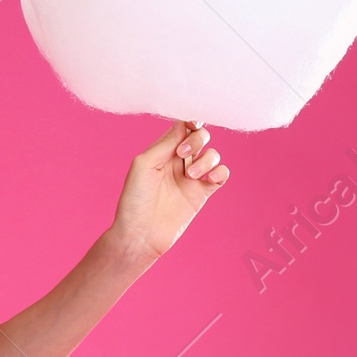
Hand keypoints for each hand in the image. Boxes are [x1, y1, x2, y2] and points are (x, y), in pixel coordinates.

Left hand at [106, 119, 230, 262]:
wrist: (140, 235)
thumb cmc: (135, 200)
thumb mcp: (144, 165)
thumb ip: (165, 144)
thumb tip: (184, 124)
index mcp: (161, 151)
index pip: (181, 128)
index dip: (190, 121)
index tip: (192, 124)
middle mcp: (177, 162)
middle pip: (200, 137)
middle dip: (198, 139)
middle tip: (184, 154)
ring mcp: (191, 178)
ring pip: (212, 155)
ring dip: (207, 159)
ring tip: (191, 176)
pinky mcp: (201, 194)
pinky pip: (220, 175)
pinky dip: (221, 172)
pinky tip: (210, 178)